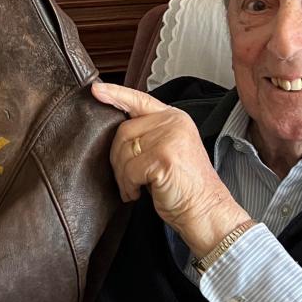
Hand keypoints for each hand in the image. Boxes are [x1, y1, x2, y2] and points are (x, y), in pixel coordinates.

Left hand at [92, 81, 249, 257]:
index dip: (115, 94)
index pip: (140, 99)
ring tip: (135, 188)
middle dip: (117, 158)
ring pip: (124, 151)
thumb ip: (148, 135)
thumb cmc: (184, 187)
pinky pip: (129, 169)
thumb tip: (117, 135)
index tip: (96, 90)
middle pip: (124, 130)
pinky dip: (129, 186)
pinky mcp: (164, 156)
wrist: (206, 211)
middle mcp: (173, 122)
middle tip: (127, 179)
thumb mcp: (168, 151)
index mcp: (174, 118)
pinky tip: (139, 193)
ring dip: (123, 176)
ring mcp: (170, 137)